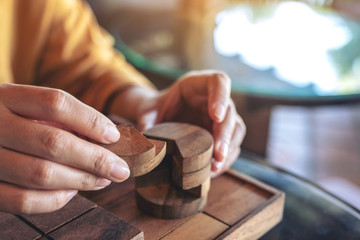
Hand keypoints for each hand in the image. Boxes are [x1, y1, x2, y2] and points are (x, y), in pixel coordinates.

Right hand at [0, 84, 129, 213]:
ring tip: (102, 180)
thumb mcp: (25, 107)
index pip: (55, 103)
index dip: (90, 120)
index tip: (114, 136)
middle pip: (53, 142)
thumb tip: (106, 139)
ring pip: (41, 174)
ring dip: (81, 180)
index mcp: (7, 97)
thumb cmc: (9, 121)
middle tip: (120, 169)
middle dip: (95, 159)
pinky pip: (23, 201)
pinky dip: (54, 200)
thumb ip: (59, 118)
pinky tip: (72, 192)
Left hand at [133, 70, 245, 176]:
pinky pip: (232, 144)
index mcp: (197, 84)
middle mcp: (213, 99)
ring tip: (215, 167)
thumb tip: (149, 145)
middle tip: (218, 154)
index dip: (221, 97)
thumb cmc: (155, 108)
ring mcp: (220, 116)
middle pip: (229, 111)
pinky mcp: (221, 133)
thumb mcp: (147, 111)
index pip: (218, 81)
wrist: (158, 117)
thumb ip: (146, 122)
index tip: (216, 116)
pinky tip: (214, 170)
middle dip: (225, 134)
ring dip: (229, 149)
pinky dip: (226, 158)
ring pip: (235, 129)